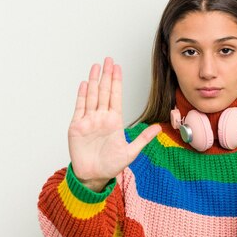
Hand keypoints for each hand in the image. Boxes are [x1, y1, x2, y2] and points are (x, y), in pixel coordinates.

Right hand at [68, 57, 160, 190]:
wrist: (94, 176)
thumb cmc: (111, 166)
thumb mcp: (131, 152)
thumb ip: (143, 138)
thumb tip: (159, 128)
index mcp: (114, 121)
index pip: (116, 97)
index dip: (117, 82)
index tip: (118, 68)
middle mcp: (101, 118)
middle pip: (104, 92)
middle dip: (106, 75)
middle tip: (108, 60)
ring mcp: (89, 121)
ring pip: (92, 96)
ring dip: (93, 81)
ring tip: (96, 67)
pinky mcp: (77, 126)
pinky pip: (80, 108)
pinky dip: (82, 95)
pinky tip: (84, 84)